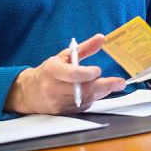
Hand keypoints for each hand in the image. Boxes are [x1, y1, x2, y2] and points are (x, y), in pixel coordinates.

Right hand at [5, 33, 125, 114]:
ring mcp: (58, 102)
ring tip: (111, 84)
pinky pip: (83, 107)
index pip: (70, 74)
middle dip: (104, 86)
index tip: (98, 70)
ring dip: (101, 92)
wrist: (30, 93)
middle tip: (120, 82)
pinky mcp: (63, 112)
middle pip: (82, 90)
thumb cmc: (49, 72)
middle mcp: (53, 88)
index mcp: (52, 71)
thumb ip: (84, 48)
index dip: (85, 73)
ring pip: (85, 99)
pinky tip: (97, 92)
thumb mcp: (64, 56)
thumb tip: (101, 38)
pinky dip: (93, 98)